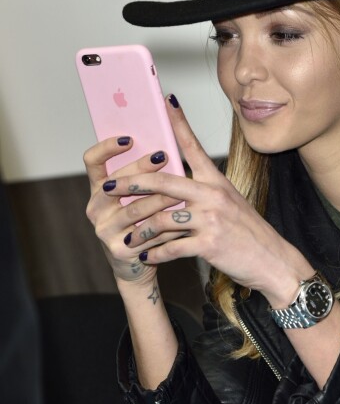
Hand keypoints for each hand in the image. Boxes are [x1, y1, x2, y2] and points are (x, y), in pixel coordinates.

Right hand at [84, 137, 183, 283]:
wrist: (138, 266)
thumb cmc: (143, 225)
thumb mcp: (139, 199)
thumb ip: (145, 178)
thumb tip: (167, 149)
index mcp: (100, 190)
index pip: (92, 162)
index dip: (106, 147)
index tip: (129, 138)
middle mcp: (96, 209)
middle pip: (117, 183)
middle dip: (142, 169)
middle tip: (164, 156)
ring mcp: (105, 230)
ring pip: (134, 209)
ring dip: (159, 198)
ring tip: (180, 190)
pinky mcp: (120, 249)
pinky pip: (147, 233)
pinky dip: (167, 226)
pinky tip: (184, 220)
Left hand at [100, 96, 312, 307]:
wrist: (272, 260)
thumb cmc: (250, 233)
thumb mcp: (232, 203)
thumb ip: (206, 193)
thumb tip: (179, 187)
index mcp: (217, 182)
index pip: (193, 146)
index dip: (178, 122)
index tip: (164, 101)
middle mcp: (213, 195)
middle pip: (163, 181)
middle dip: (131, 182)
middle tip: (108, 186)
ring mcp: (211, 219)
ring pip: (162, 219)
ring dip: (140, 231)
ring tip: (128, 238)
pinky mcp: (209, 244)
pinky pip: (173, 247)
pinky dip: (156, 254)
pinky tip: (147, 257)